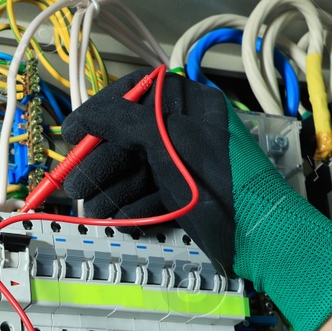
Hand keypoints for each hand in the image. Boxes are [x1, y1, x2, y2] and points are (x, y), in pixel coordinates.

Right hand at [62, 68, 331, 330]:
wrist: (257, 237)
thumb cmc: (218, 181)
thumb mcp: (166, 140)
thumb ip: (122, 122)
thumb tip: (84, 119)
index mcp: (191, 103)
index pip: (133, 93)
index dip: (99, 113)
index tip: (73, 135)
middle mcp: (187, 129)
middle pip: (128, 137)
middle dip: (101, 163)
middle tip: (76, 186)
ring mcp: (186, 164)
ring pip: (136, 170)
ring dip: (110, 191)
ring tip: (95, 211)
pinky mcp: (186, 196)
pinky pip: (150, 195)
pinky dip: (133, 208)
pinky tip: (123, 220)